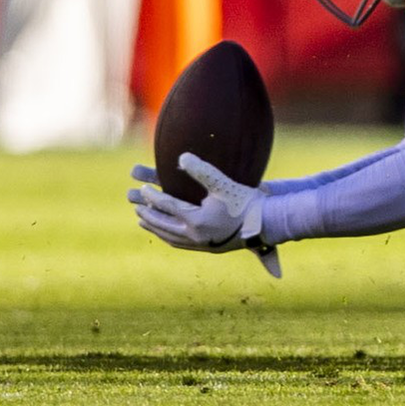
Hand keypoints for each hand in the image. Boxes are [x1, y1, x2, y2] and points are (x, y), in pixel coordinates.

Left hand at [128, 157, 281, 277]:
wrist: (268, 224)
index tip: (144, 190)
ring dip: (155, 228)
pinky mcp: (209, 248)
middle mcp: (196, 235)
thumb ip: (202, 171)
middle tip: (136, 205)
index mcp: (197, 220)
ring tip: (143, 221)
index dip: (153, 197)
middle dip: (149, 214)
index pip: (168, 206)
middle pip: (164, 225)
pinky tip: (166, 233)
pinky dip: (168, 237)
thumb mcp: (224, 184)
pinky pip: (180, 244)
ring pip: (170, 237)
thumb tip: (181, 157)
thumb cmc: (247, 202)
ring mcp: (201, 244)